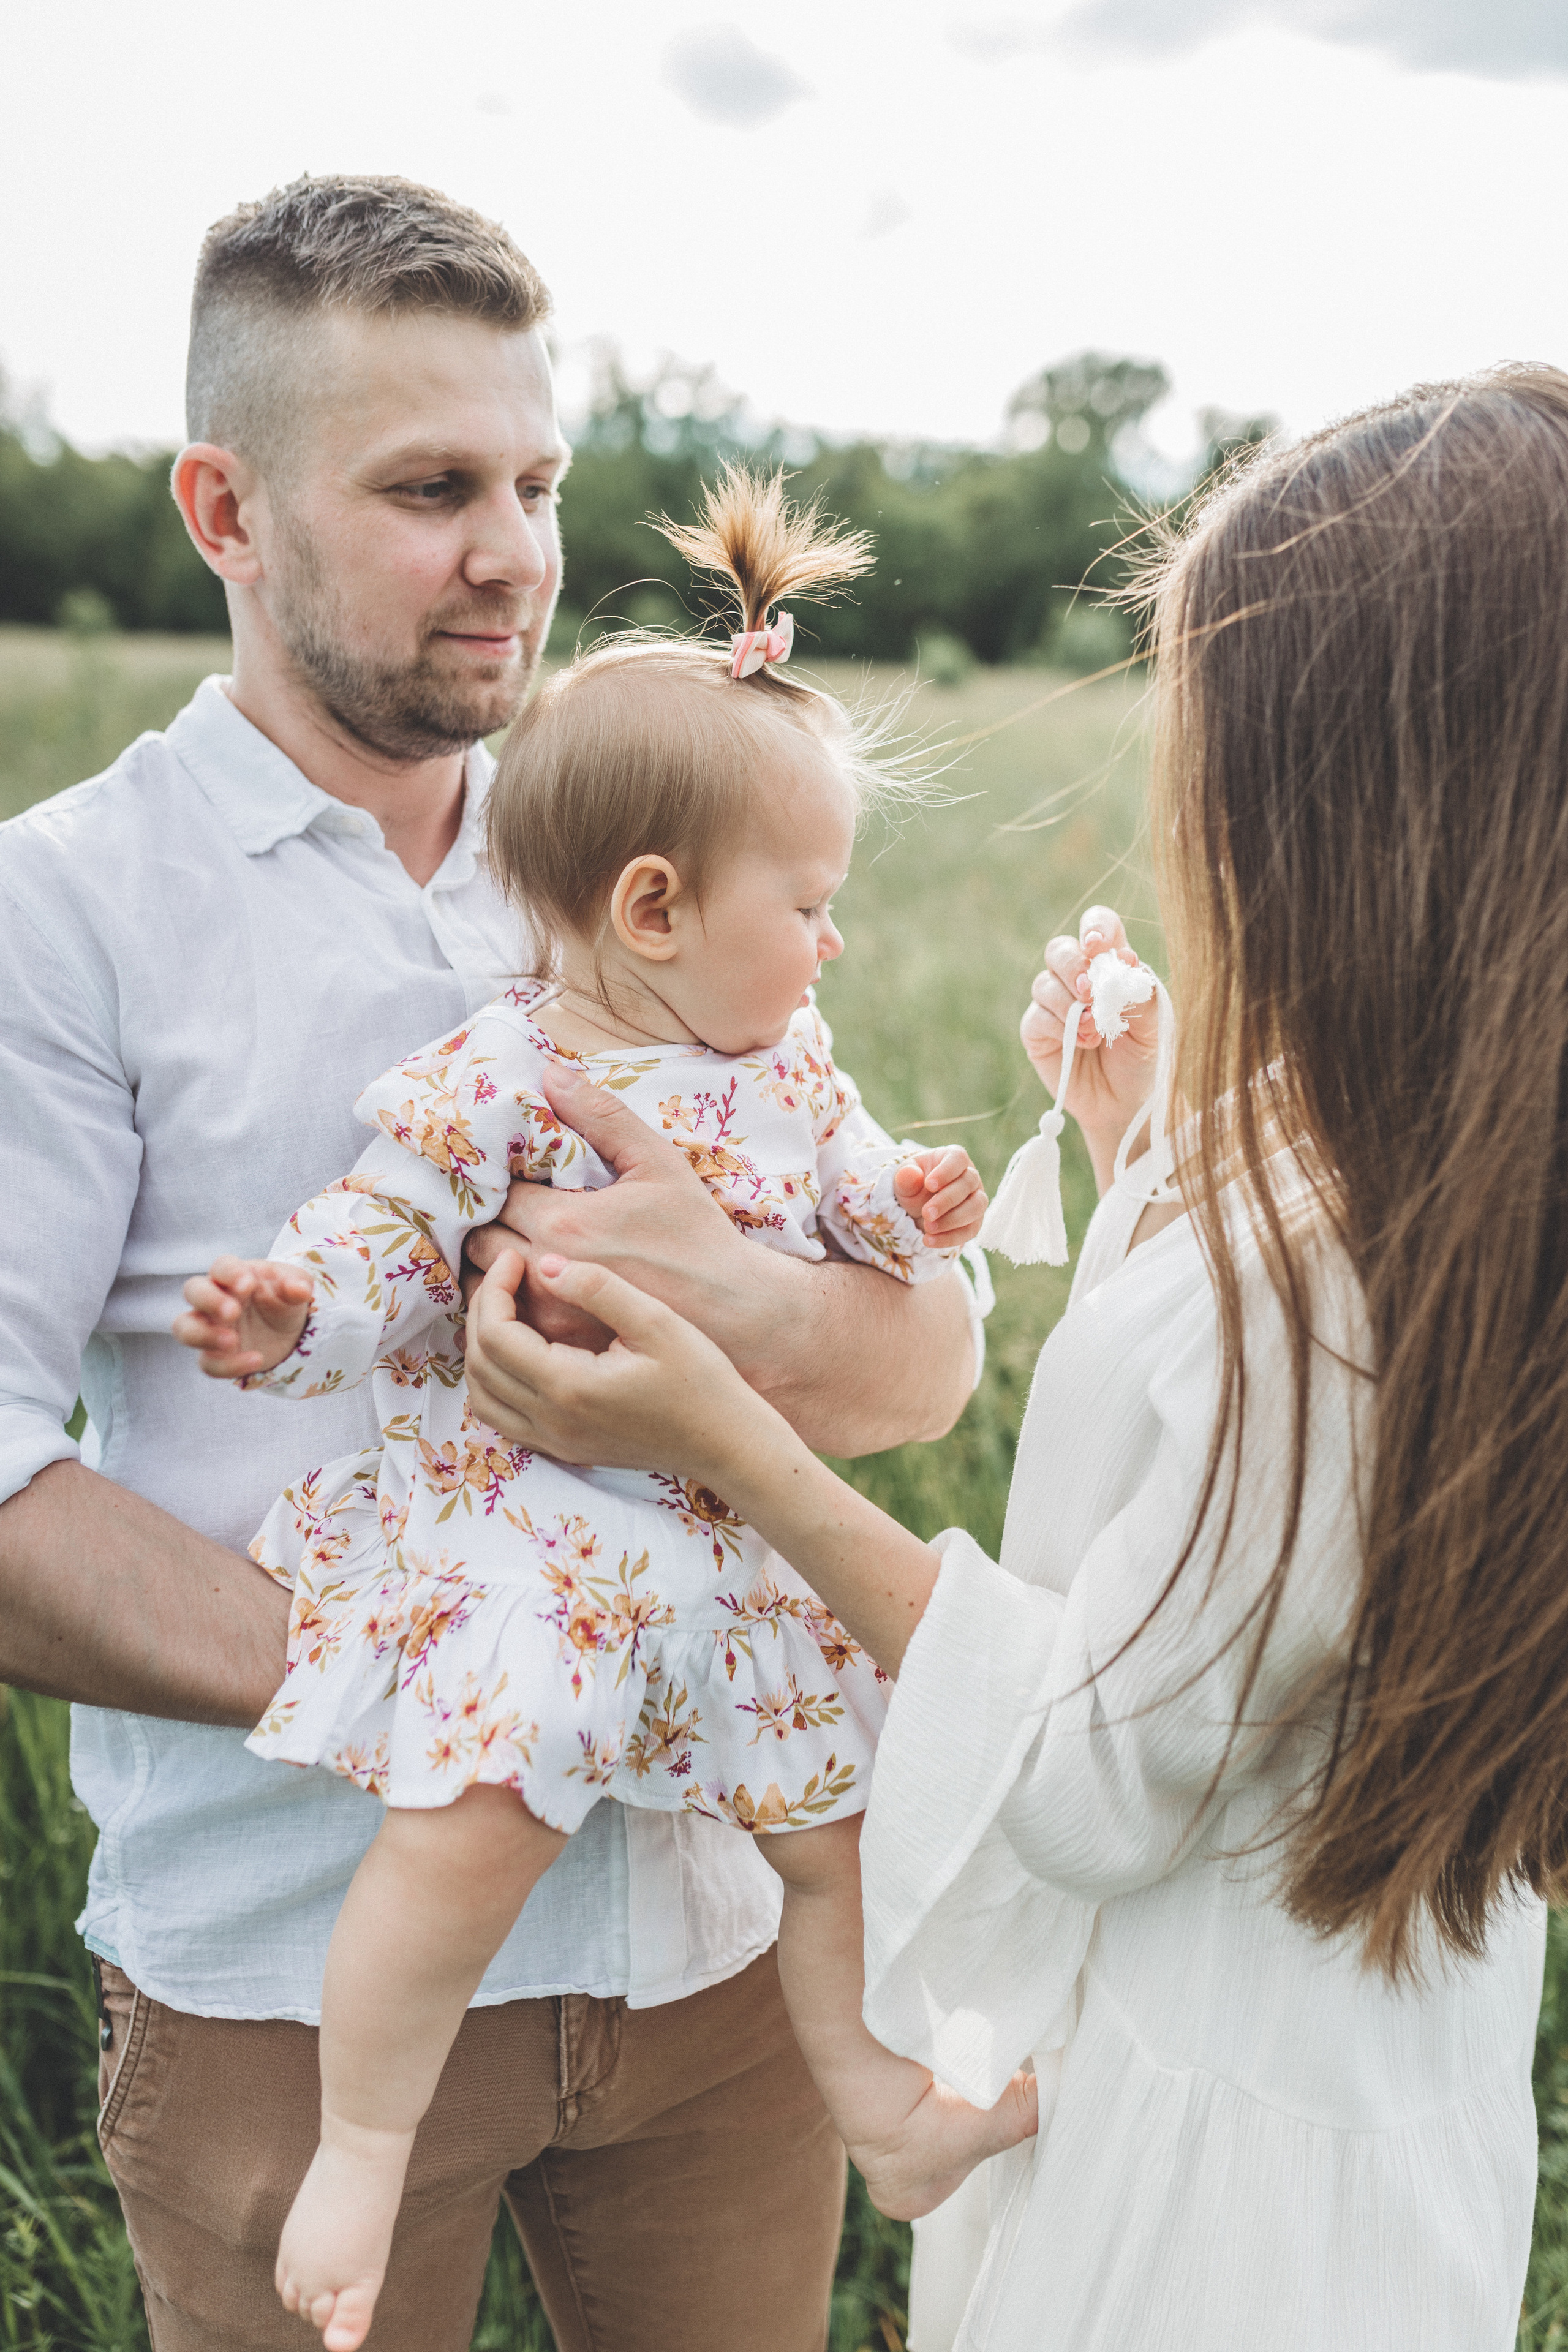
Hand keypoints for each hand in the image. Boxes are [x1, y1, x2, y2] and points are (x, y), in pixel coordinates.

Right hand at [173, 1256, 312, 1378]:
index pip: (221, 1266)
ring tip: (233, 1342)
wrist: (289, 1330)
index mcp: (234, 1275)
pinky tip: (256, 1360)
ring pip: (184, 1328)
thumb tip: (299, 1290)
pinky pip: (208, 1363)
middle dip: (208, 1301)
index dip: (229, 1273)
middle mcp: (214, 1298)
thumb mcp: (297, 1287)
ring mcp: (210, 1327)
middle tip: (233, 1313)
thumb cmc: (285, 1298)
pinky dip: (229, 1365)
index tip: (248, 1285)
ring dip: (202, 1335)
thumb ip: (297, 1285)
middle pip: (192, 1291)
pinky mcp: (214, 1354)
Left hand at [465, 1064, 750, 1351]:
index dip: (504, 1180)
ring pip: (481, 1287)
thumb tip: (550, 1074)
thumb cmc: (697, 1236)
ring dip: (490, 1265)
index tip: (521, 1177)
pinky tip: (531, 1289)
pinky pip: (503, 1327)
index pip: (498, 1192)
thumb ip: (602, 1116)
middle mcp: (545, 1274)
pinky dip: (506, 1305)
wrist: (732, 1313)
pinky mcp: (555, 1352)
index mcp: (564, 1222)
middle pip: (478, 1240)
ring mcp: (548, 1320)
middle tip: (514, 1210)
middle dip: (490, 1221)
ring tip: (518, 1246)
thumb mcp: (658, 1164)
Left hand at [467, 1250, 939, 1675]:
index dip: (494, 1289)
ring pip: (482, 1396)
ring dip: (482, 1348)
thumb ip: (599, 1288)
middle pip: (479, 1364)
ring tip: (507, 1309)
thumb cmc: (703, 1381)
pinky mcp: (564, 1448)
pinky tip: (521, 1350)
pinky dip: (495, 1380)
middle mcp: (552, 1421)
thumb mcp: (657, 1322)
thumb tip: (546, 1264)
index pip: (496, 1335)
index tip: (515, 1258)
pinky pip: (502, 1417)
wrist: (728, 1444)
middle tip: (507, 1276)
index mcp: (568, 1387)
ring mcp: (555, 1441)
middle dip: (482, 1312)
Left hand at [893, 1147, 987, 1247]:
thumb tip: (911, 1174)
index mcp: (953, 1158)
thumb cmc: (914, 1186)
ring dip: (953, 1220)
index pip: (958, 1158)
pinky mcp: (975, 1221)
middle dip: (947, 1200)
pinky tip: (930, 1241)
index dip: (947, 1171)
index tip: (930, 1184)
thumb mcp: (904, 1180)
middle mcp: (970, 1176)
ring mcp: (976, 1199)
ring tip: (928, 1228)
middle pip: (968, 1183)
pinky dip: (951, 1238)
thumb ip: (906, 1177)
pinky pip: (970, 1230)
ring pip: (976, 1207)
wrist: (916, 1207)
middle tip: (926, 1213)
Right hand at [1021, 905, 1161, 1158]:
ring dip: (1069, 1004)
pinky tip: (1082, 1043)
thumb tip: (1122, 962)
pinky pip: (1036, 1017)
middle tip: (1092, 994)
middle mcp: (1079, 980)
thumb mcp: (1156, 1024)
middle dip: (1074, 968)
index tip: (1097, 945)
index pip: (1098, 927)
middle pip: (1060, 950)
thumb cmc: (1145, 1059)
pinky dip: (1059, 1027)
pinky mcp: (1037, 1032)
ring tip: (1096, 1032)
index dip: (1094, 927)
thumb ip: (1141, 992)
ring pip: (1044, 982)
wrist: (1129, 1103)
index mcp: (1111, 966)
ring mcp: (1055, 1005)